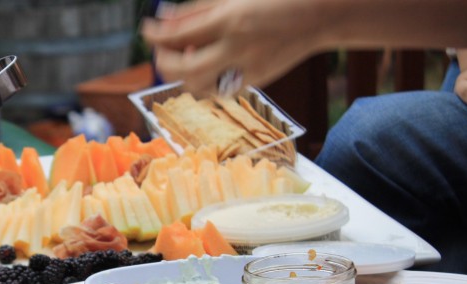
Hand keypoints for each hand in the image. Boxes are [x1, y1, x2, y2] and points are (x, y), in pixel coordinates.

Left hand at [141, 0, 317, 92]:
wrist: (320, 14)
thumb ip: (196, 10)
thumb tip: (162, 20)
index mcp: (232, 20)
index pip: (180, 35)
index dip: (156, 36)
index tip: (146, 31)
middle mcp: (238, 48)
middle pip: (184, 69)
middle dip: (164, 61)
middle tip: (161, 50)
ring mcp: (248, 68)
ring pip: (199, 86)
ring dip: (183, 75)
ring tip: (184, 56)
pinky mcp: (256, 81)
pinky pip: (218, 90)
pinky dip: (205, 81)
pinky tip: (206, 65)